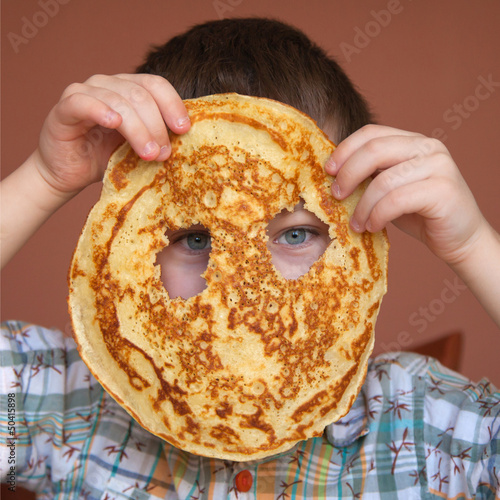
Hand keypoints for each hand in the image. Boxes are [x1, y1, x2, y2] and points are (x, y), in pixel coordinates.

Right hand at [1, 74, 190, 267]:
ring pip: (119, 101)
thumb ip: (157, 138)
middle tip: (164, 154)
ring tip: (148, 154)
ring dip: (138, 129)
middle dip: (157, 126)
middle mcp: (108, 84)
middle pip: (140, 95)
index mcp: (129, 90)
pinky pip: (84, 102)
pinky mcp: (64, 107)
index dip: (173, 104)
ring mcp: (85, 92)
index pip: (156, 85)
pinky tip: (114, 124)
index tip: (184, 130)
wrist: (69, 173)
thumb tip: (191, 144)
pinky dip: (101, 110)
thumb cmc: (106, 158)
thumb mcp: (138, 148)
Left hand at [325, 124, 486, 266]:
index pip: (371, 133)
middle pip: (374, 150)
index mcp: (413, 141)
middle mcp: (428, 147)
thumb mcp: (390, 189)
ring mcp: (439, 166)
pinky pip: (396, 200)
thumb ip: (371, 175)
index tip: (328, 171)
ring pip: (383, 180)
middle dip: (348, 174)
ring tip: (357, 223)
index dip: (345, 150)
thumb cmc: (419, 214)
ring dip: (362, 206)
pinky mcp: (443, 190)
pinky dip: (377, 215)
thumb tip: (332, 174)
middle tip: (336, 196)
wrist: (460, 239)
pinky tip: (373, 227)